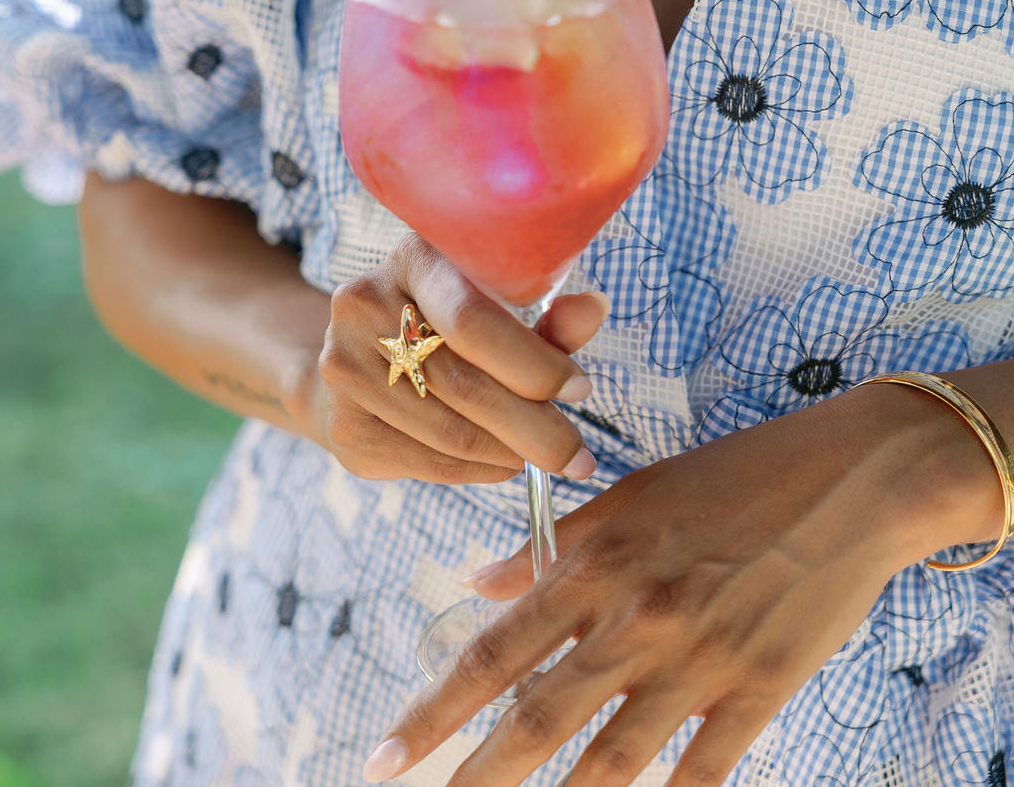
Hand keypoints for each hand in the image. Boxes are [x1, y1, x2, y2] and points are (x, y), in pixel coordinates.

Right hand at [311, 232, 609, 483]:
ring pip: (448, 433)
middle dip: (535, 428)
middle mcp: (363, 305)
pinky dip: (478, 470)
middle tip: (578, 457)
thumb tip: (595, 308)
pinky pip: (427, 463)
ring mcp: (342, 367)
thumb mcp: (495, 308)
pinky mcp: (341, 425)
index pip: (473, 321)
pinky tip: (500, 461)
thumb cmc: (445, 327)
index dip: (533, 363)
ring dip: (509, 454)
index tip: (580, 390)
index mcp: (412, 258)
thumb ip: (545, 318)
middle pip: (464, 384)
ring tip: (538, 455)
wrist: (358, 358)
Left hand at [363, 385, 978, 785]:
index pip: (497, 652)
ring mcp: (700, 662)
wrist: (846, 480)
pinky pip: (702, 768)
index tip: (387, 754)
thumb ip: (555, 547)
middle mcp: (637, 620)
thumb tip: (483, 584)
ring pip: (612, 760)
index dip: (436, 710)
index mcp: (600, 565)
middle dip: (474, 776)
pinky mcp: (761, 690)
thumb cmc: (732, 477)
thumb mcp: (631, 494)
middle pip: (539, 718)